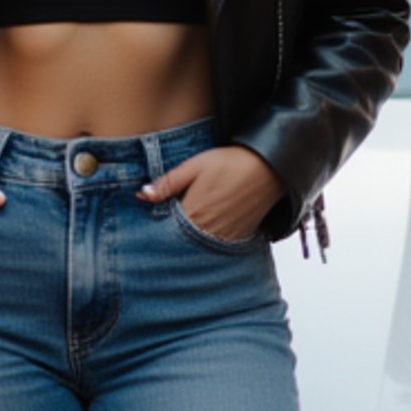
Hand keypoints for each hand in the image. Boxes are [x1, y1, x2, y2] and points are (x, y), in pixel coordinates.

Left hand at [136, 145, 282, 242]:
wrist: (269, 167)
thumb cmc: (230, 162)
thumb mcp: (194, 166)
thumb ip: (167, 183)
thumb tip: (141, 195)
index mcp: (193, 212)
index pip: (163, 230)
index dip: (155, 226)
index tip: (150, 221)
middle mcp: (207, 230)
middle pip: (179, 243)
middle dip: (169, 237)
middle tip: (165, 228)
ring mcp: (224, 237)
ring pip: (196, 248)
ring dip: (188, 242)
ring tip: (186, 229)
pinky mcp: (238, 238)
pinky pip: (216, 248)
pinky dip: (206, 243)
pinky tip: (204, 231)